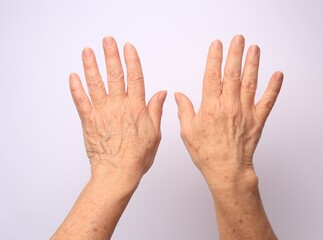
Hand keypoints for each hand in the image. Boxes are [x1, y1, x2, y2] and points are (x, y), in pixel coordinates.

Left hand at [69, 36, 166, 186]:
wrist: (118, 173)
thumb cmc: (137, 157)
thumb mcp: (155, 133)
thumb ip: (156, 110)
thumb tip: (162, 93)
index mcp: (136, 108)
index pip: (135, 78)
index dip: (132, 60)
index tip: (128, 47)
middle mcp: (119, 106)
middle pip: (115, 75)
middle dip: (111, 56)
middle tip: (107, 41)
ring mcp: (102, 113)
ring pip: (96, 84)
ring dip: (91, 66)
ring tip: (88, 51)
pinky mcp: (89, 121)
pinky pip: (81, 101)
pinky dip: (76, 88)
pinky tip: (73, 76)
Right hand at [175, 35, 282, 189]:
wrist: (227, 170)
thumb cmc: (207, 153)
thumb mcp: (188, 132)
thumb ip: (184, 111)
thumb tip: (179, 96)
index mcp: (211, 107)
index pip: (212, 76)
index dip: (214, 58)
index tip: (216, 45)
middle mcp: (229, 106)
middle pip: (233, 74)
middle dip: (235, 54)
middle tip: (238, 39)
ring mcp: (245, 112)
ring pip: (250, 83)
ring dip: (253, 64)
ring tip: (254, 49)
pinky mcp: (257, 120)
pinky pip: (268, 101)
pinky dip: (274, 87)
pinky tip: (278, 75)